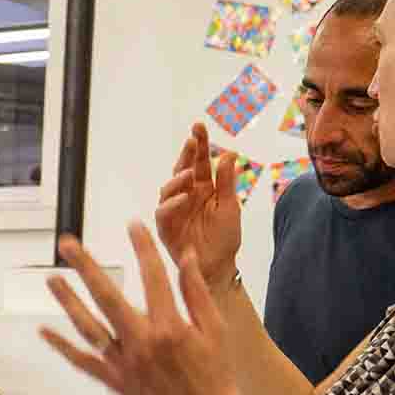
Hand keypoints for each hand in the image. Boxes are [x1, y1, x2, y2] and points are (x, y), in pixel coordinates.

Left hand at [39, 225, 242, 394]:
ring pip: (89, 327)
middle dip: (86, 267)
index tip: (132, 225)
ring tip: (51, 279)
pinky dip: (62, 347)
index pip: (153, 277)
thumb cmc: (216, 372)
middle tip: (67, 244)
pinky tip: (44, 331)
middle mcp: (142, 343)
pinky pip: (83, 362)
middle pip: (107, 297)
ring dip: (67, 302)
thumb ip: (196, 291)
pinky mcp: (114, 381)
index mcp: (170, 327)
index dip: (143, 248)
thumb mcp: (214, 328)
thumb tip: (185, 255)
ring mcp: (124, 364)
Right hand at [154, 124, 241, 293]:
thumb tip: (228, 153)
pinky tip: (184, 198)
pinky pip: (164, 213)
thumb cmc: (224, 238)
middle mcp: (187, 196)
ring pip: (169, 189)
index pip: (200, 161)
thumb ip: (228, 181)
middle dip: (186, 154)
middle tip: (192, 140)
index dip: (199, 144)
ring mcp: (175, 211)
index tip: (199, 127)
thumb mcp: (230, 206)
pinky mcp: (166, 228)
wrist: (218, 268)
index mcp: (204, 188)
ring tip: (189, 173)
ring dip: (178, 179)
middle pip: (183, 169)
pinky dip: (172, 204)